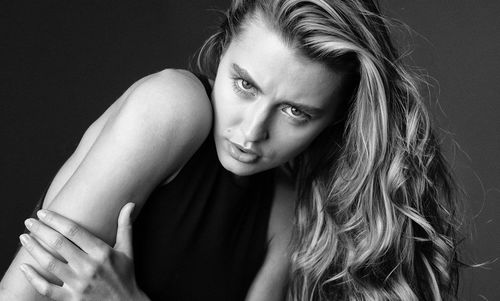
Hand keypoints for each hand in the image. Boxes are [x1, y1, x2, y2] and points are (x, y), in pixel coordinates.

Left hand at [19, 203, 148, 300]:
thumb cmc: (125, 276)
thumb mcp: (127, 250)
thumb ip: (125, 226)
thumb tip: (130, 204)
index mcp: (102, 252)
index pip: (74, 231)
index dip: (56, 220)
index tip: (44, 213)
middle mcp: (89, 267)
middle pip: (59, 244)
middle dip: (41, 230)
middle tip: (29, 222)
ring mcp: (79, 284)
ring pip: (50, 263)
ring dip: (34, 249)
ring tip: (24, 238)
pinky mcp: (71, 299)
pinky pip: (46, 288)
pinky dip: (33, 278)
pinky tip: (24, 267)